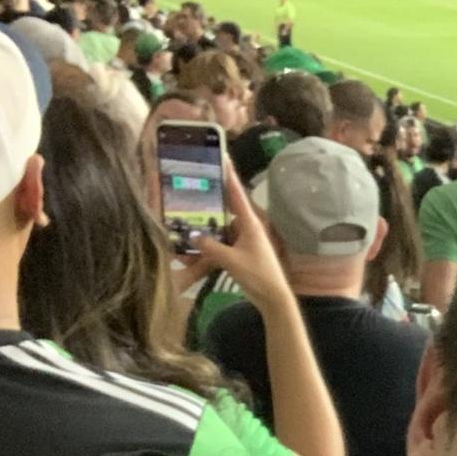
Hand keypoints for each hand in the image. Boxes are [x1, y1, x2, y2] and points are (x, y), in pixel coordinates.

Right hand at [178, 164, 291, 315]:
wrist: (273, 299)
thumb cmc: (259, 276)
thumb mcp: (232, 261)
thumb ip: (211, 248)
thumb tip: (191, 236)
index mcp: (249, 223)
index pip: (237, 193)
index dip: (229, 174)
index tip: (221, 155)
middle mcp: (245, 228)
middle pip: (223, 208)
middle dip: (208, 200)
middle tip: (189, 186)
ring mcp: (242, 240)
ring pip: (219, 227)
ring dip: (204, 227)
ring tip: (183, 217)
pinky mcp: (238, 253)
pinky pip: (219, 244)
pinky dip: (207, 244)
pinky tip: (190, 245)